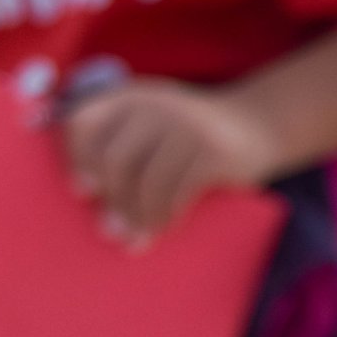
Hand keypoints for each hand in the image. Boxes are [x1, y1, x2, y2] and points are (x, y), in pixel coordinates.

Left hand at [64, 80, 280, 245]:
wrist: (260, 122)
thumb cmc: (188, 135)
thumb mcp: (150, 125)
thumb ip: (116, 145)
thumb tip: (85, 196)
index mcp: (129, 97)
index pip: (82, 122)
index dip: (76, 158)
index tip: (82, 190)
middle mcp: (155, 105)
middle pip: (113, 158)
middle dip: (110, 199)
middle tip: (108, 230)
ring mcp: (188, 126)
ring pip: (147, 181)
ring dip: (138, 217)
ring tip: (134, 240)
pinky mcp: (215, 151)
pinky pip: (178, 192)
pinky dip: (164, 217)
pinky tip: (161, 230)